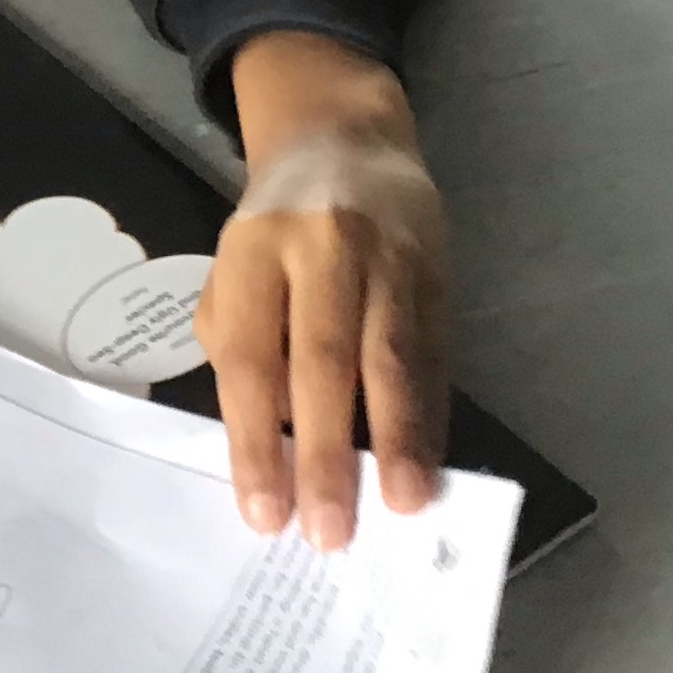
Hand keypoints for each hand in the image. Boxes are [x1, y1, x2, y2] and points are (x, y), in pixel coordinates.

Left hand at [198, 33, 449, 552]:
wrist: (347, 140)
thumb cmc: (278, 231)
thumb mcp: (236, 271)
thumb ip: (245, 350)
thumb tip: (271, 455)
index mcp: (253, 251)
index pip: (252, 356)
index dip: (257, 439)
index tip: (264, 514)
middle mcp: (320, 248)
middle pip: (323, 360)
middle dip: (326, 453)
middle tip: (328, 532)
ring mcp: (386, 255)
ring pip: (391, 356)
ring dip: (396, 438)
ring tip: (398, 504)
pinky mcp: (436, 269)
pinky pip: (433, 352)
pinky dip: (431, 414)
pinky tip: (429, 464)